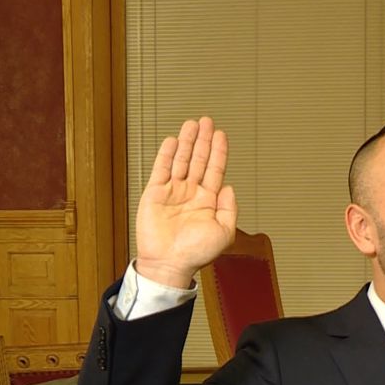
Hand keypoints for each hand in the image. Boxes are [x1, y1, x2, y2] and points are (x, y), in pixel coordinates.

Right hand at [134, 117, 237, 287]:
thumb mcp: (224, 232)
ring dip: (187, 142)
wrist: (169, 263)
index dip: (218, 151)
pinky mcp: (155, 193)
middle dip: (203, 140)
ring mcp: (173, 192)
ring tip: (192, 124)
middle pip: (199, 160)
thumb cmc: (196, 253)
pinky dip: (167, 155)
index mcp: (208, 201)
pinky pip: (161, 169)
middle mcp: (191, 193)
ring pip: (181, 160)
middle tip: (207, 121)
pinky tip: (173, 141)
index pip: (215, 170)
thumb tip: (229, 186)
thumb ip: (229, 208)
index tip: (221, 135)